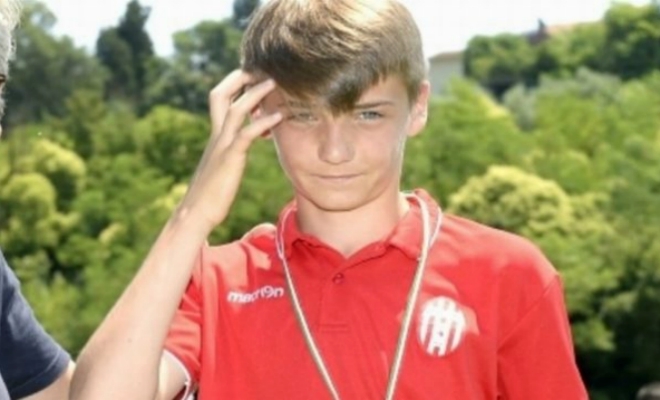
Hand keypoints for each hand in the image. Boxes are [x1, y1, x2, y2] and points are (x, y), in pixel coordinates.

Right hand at [177, 70, 281, 231]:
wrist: (196, 214)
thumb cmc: (211, 197)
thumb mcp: (224, 170)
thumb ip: (232, 157)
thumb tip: (241, 155)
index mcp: (216, 137)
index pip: (219, 100)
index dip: (234, 84)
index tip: (253, 77)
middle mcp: (216, 136)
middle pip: (220, 95)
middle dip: (238, 78)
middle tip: (260, 68)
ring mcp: (221, 146)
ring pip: (234, 109)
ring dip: (255, 94)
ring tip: (274, 82)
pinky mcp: (229, 159)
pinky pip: (246, 135)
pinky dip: (263, 123)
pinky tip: (279, 117)